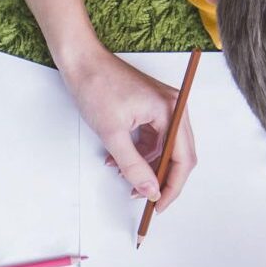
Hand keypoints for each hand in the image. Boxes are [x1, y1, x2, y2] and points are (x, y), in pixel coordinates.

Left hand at [65, 51, 195, 208]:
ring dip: (148, 166)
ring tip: (125, 177)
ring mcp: (165, 106)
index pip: (183, 158)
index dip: (173, 186)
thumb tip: (150, 190)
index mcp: (170, 110)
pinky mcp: (153, 107)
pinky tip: (120, 160)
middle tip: (146, 198)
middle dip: (162, 178)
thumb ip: (134, 166)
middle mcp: (174, 106)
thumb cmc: (96, 86)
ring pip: (166, 148)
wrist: (82, 62)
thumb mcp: (112, 133)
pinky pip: (155, 137)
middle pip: (180, 154)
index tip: (159, 205)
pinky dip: (141, 152)